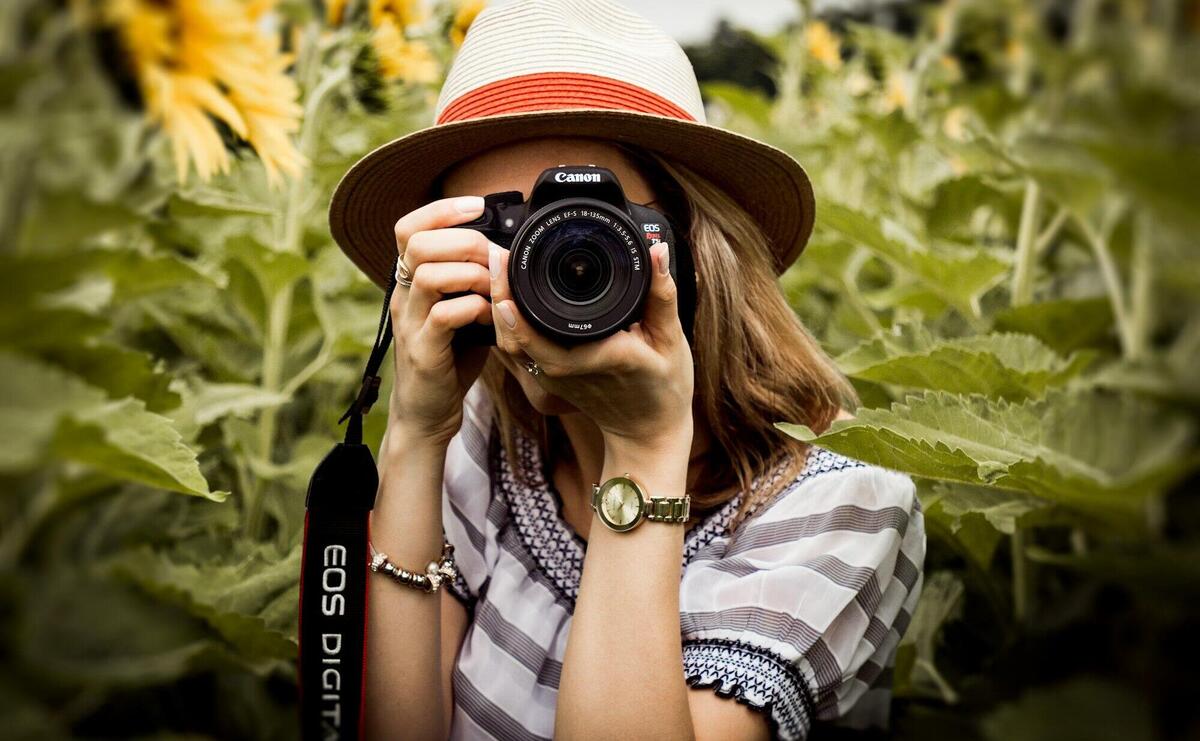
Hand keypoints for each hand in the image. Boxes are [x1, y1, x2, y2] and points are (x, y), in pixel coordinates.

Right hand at [388, 195, 493, 447]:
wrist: (427, 414)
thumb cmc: (450, 359)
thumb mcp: (462, 311)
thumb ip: (475, 283)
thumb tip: (510, 254)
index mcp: (410, 282)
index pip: (408, 228)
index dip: (441, 209)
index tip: (477, 205)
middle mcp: (402, 297)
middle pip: (418, 243)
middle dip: (465, 240)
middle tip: (495, 257)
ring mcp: (409, 324)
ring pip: (429, 274)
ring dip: (471, 274)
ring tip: (494, 289)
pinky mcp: (422, 352)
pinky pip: (444, 316)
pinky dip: (474, 309)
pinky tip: (490, 318)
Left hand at [488, 241, 694, 456]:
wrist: (648, 432)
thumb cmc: (664, 387)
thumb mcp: (671, 339)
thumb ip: (662, 294)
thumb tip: (656, 250)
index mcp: (596, 358)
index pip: (541, 337)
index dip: (516, 308)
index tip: (506, 268)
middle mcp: (567, 371)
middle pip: (514, 336)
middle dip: (499, 294)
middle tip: (497, 255)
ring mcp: (553, 379)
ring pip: (510, 344)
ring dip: (498, 307)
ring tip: (499, 267)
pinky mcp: (548, 380)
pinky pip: (518, 351)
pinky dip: (508, 323)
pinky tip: (508, 295)